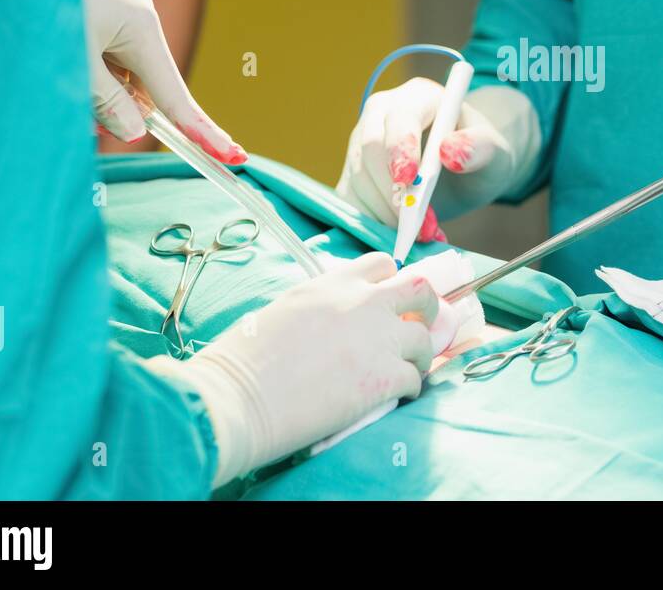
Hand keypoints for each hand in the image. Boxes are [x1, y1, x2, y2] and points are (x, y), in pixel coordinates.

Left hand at [76, 0, 244, 163]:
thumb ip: (106, 101)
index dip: (201, 132)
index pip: (176, 96)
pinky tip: (61, 67)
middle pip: (145, 87)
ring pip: (120, 76)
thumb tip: (136, 132)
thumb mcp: (73, 58)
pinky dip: (88, 75)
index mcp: (142, 29)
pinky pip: (104, 59)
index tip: (232, 157)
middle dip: (118, 110)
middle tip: (81, 113)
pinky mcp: (99, 14)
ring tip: (56, 78)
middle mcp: (139, 21)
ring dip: (95, 91)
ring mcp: (120, 16)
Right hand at [156, 252, 436, 486]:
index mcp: (332, 283)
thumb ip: (319, 307)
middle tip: (419, 327)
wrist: (237, 396)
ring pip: (423, 339)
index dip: (391, 284)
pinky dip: (410, 387)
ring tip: (405, 371)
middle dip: (425, 308)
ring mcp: (377, 339)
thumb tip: (332, 323)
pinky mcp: (383, 378)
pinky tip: (394, 397)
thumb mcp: (282, 310)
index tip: (388, 303)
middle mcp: (362, 303)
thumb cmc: (242, 359)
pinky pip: (416, 378)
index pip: (382, 265)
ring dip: (418, 355)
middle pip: (419, 290)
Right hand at [335, 80, 539, 237]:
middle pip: (369, 150)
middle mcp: (381, 115)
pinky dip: (373, 224)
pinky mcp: (354, 176)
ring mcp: (361, 144)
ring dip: (386, 215)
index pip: (400, 118)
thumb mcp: (493, 150)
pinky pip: (351, 202)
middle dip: (394, 192)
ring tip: (423, 235)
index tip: (409, 180)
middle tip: (423, 226)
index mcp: (417, 98)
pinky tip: (402, 237)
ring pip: (358, 181)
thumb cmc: (478, 154)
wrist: (464, 171)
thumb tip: (450, 152)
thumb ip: (479, 146)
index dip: (401, 148)